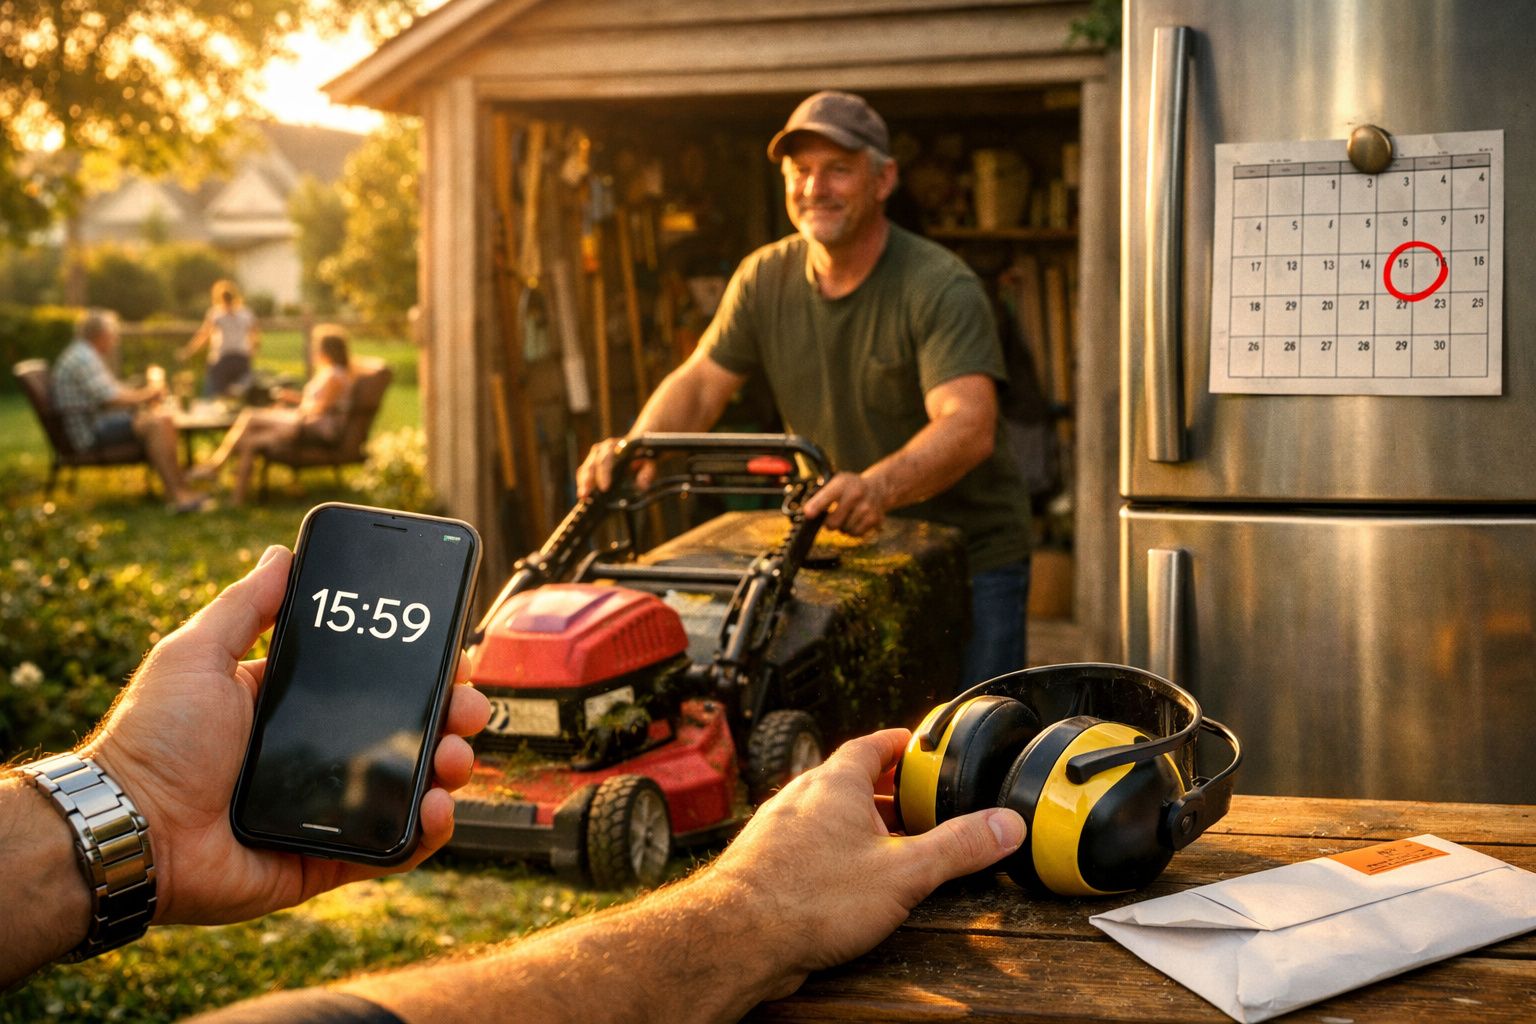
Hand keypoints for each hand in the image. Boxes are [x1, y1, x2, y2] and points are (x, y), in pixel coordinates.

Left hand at [82, 546, 491, 926]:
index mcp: (295, 706)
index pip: (376, 684)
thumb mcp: (196, 654)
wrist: (129, 828)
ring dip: (450, 769)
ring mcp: (328, 809)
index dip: (421, 670)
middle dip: (452, 717)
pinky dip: (427, 832)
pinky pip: (393, 848)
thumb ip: (245, 607)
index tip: (452, 655)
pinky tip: (436, 807)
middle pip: (409, 733)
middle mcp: (319, 755)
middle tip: (467, 708)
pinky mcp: (329, 859)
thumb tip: (281, 552)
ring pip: (412, 787)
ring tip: (452, 758)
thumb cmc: (153, 739)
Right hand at [575, 437, 654, 499]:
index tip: (604, 488)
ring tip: (582, 496)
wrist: (638, 444)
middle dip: (588, 480)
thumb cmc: (644, 455)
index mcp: (617, 446)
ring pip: (586, 467)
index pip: (607, 459)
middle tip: (585, 495)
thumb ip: (648, 472)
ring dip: (582, 482)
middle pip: (592, 463)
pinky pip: (585, 472)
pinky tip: (582, 494)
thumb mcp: (650, 462)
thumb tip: (642, 486)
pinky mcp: (593, 462)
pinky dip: (583, 483)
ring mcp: (596, 454)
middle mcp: (604, 448)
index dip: (604, 474)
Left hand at [709, 729, 1024, 994]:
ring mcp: (780, 831)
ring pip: (829, 816)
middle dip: (888, 792)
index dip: (900, 744)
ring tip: (894, 848)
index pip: (872, 745)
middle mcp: (803, 798)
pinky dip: (837, 853)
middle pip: (852, 781)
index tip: (921, 747)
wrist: (738, 937)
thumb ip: (958, 848)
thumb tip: (1007, 824)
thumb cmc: (811, 897)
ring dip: (862, 826)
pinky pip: (811, 846)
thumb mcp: (904, 872)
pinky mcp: (768, 865)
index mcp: (835, 783)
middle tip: (921, 805)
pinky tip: (852, 882)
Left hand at [801, 471, 887, 536]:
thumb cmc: (851, 487)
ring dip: (842, 526)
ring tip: (847, 515)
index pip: (827, 496)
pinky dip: (852, 530)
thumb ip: (821, 496)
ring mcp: (866, 508)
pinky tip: (855, 519)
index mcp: (842, 483)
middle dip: (828, 523)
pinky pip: (855, 534)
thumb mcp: (836, 482)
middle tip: (831, 516)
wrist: (877, 487)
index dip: (816, 506)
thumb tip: (808, 513)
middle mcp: (856, 495)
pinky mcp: (874, 519)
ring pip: (844, 530)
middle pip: (833, 522)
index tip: (808, 513)